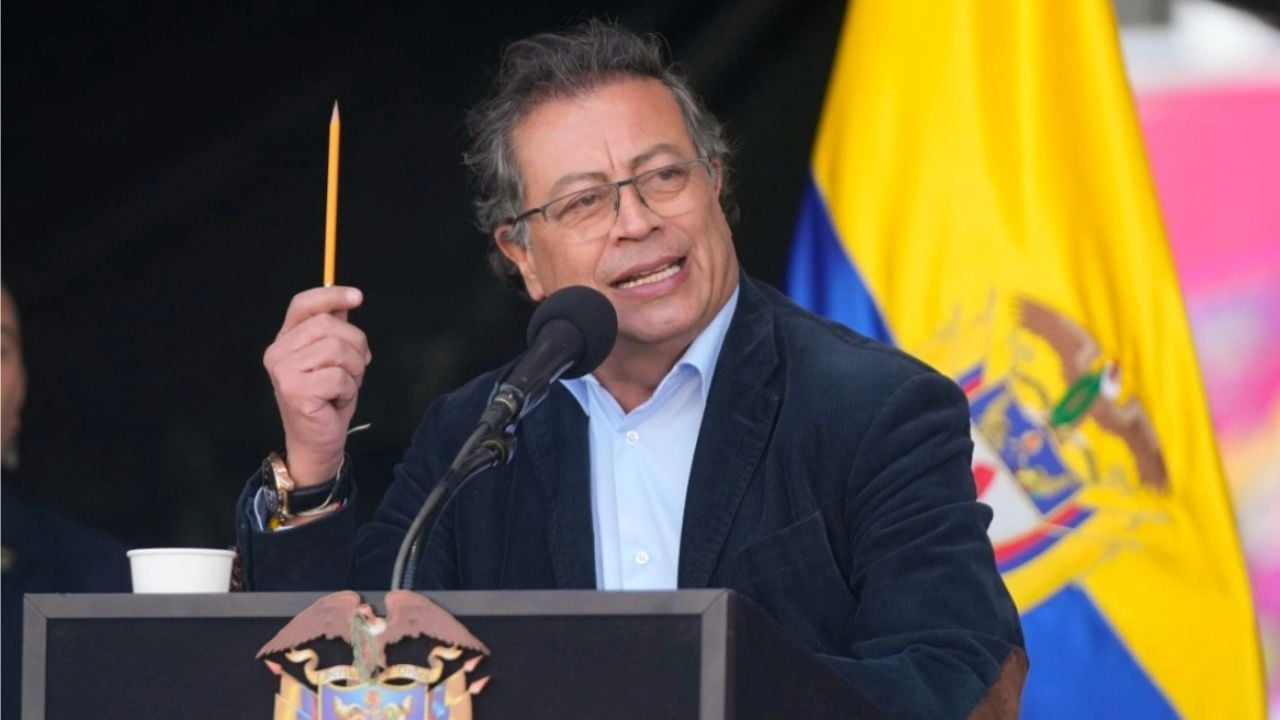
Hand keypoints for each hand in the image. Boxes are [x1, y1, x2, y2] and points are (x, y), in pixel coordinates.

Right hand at [263, 286, 370, 486]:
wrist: (317, 442)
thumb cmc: (327, 400)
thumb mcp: (334, 360)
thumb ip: (335, 330)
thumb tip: (346, 300)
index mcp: (285, 340)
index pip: (303, 305)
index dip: (331, 296)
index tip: (358, 297)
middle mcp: (278, 352)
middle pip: (330, 325)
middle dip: (356, 346)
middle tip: (354, 371)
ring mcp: (284, 371)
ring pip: (338, 350)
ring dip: (354, 371)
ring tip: (343, 387)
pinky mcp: (295, 390)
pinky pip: (339, 376)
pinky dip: (348, 390)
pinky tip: (336, 401)